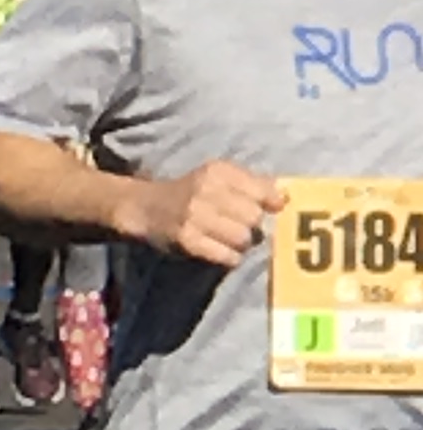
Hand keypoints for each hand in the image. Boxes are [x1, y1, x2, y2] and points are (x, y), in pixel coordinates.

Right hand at [117, 159, 282, 269]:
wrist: (145, 207)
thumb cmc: (190, 193)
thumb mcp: (217, 177)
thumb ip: (251, 183)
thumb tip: (284, 199)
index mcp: (217, 171)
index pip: (263, 191)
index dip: (270, 203)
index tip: (271, 209)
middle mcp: (206, 190)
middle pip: (255, 217)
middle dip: (253, 226)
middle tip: (240, 227)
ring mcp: (195, 216)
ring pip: (244, 238)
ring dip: (242, 244)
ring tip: (229, 239)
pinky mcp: (188, 240)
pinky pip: (228, 256)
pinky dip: (230, 257)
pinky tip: (221, 251)